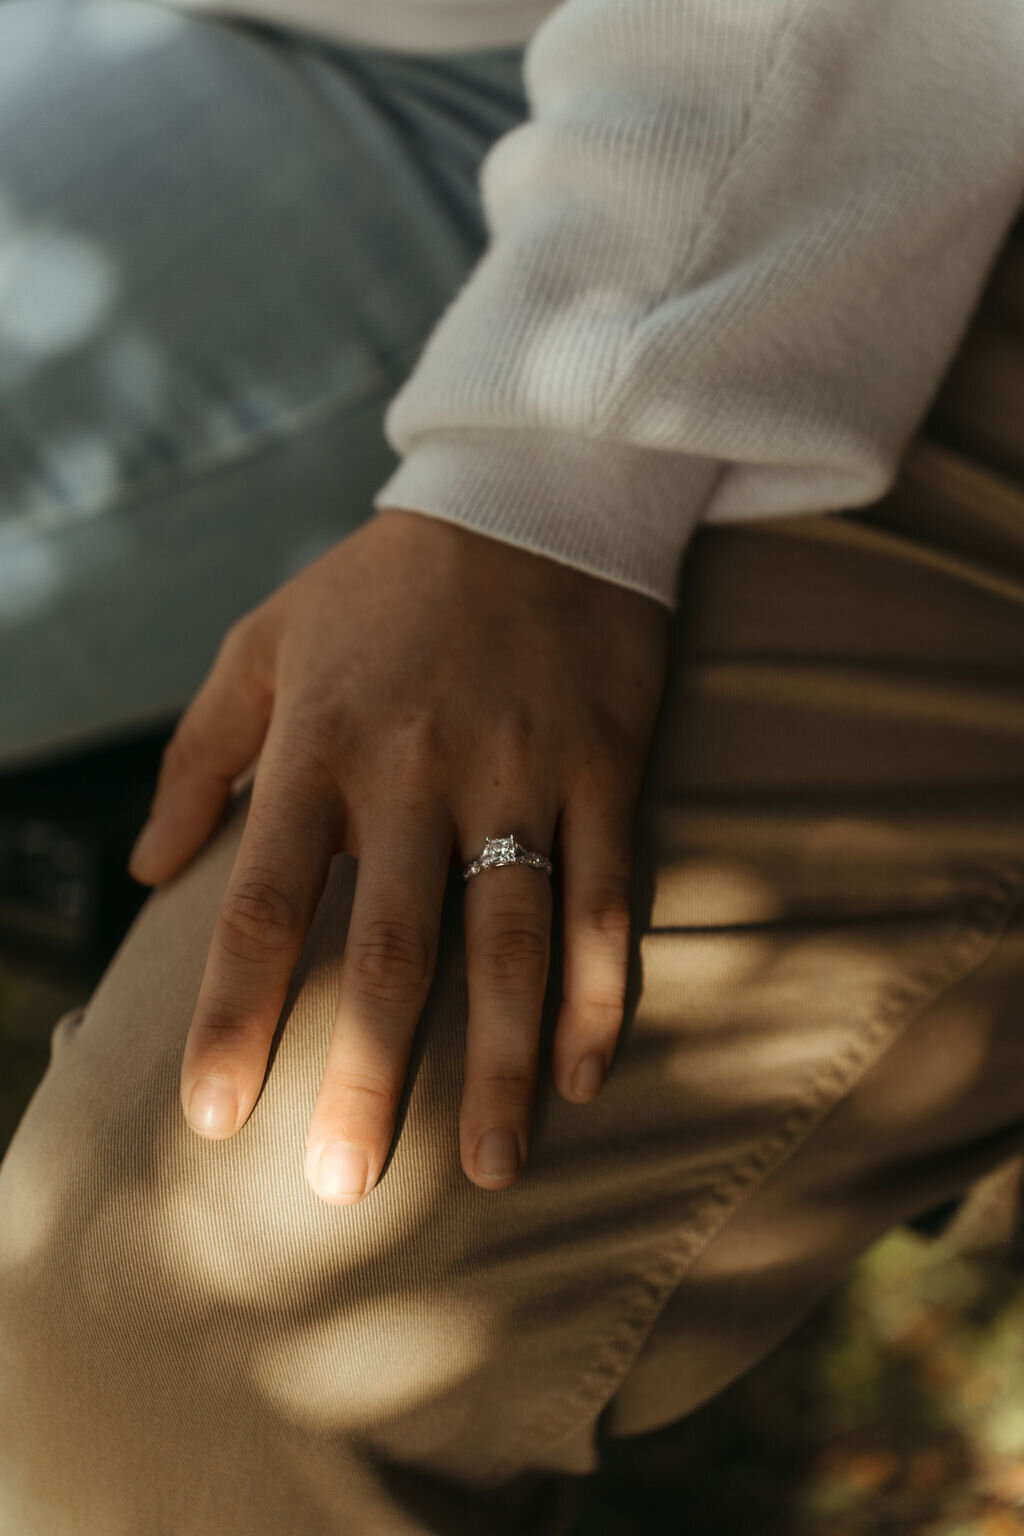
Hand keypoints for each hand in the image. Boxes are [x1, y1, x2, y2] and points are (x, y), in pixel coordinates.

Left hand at [127, 507, 670, 1203]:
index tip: (209, 1116)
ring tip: (484, 1169)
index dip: (235, 1013)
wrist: (533, 495)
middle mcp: (420, 771)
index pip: (266, 901)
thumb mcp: (262, 642)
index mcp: (324, 744)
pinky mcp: (605, 769)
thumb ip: (200, 754)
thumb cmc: (381, 584)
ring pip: (510, 939)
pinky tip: (586, 1072)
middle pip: (392, 945)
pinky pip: (606, 894)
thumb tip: (149, 871)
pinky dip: (599, 987)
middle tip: (342, 1188)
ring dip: (497, 1061)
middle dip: (364, 1072)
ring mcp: (522, 773)